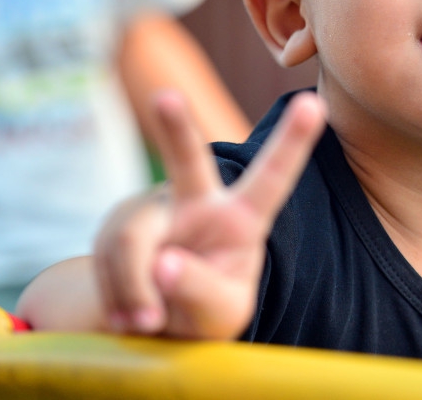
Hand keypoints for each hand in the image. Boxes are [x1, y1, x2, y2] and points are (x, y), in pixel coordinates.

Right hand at [94, 89, 324, 339]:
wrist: (155, 324)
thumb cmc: (204, 310)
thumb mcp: (221, 313)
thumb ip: (201, 290)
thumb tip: (162, 263)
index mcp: (242, 217)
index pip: (272, 178)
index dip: (294, 141)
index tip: (315, 104)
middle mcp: (197, 200)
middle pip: (186, 161)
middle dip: (175, 127)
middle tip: (165, 98)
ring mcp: (153, 209)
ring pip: (132, 238)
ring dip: (134, 288)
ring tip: (146, 323)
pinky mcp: (116, 226)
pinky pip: (106, 261)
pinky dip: (116, 297)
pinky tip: (127, 316)